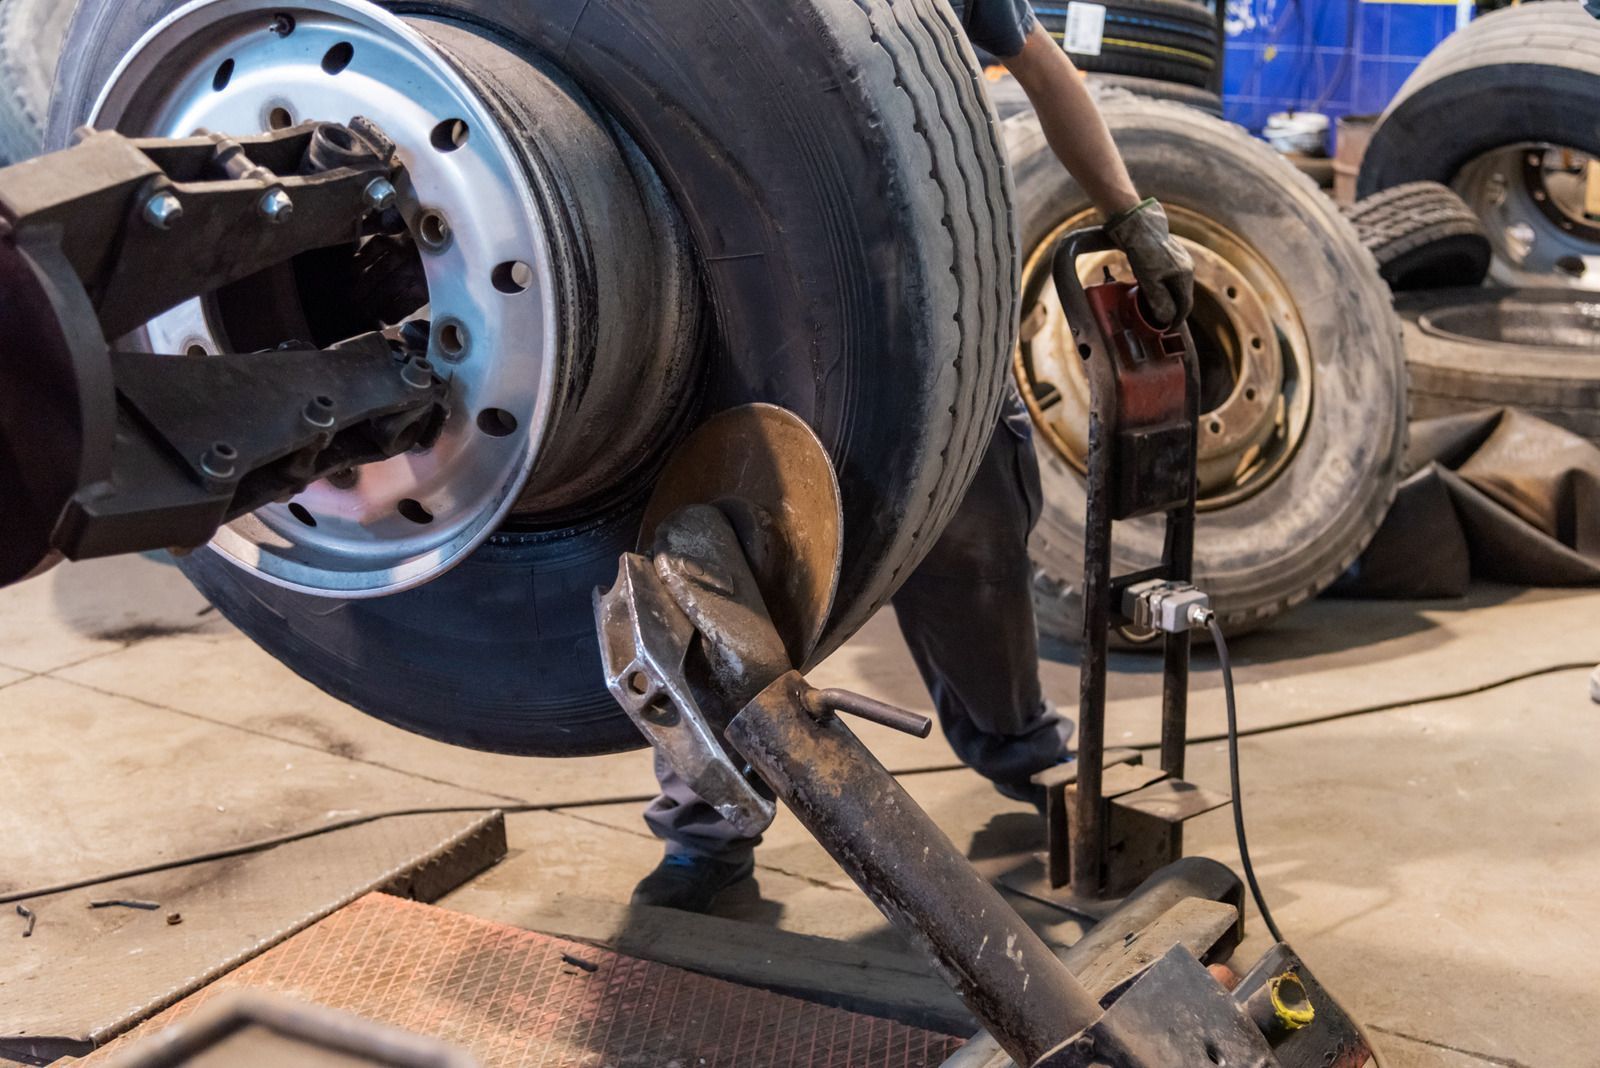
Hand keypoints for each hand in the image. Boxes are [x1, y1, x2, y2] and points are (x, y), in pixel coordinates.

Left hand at [1105, 198, 1194, 327]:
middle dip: (1172, 310)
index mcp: (1185, 275)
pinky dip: (1164, 286)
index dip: (1177, 320)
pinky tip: (1152, 289)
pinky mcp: (1172, 255)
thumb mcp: (1148, 280)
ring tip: (1153, 307)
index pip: (1185, 305)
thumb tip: (1166, 318)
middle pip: (1182, 296)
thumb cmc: (1143, 251)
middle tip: (1159, 321)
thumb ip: (1158, 301)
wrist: (1137, 224)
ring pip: (1176, 286)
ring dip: (1167, 298)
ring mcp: (1181, 260)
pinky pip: (1171, 277)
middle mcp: (1187, 267)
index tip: (1167, 329)